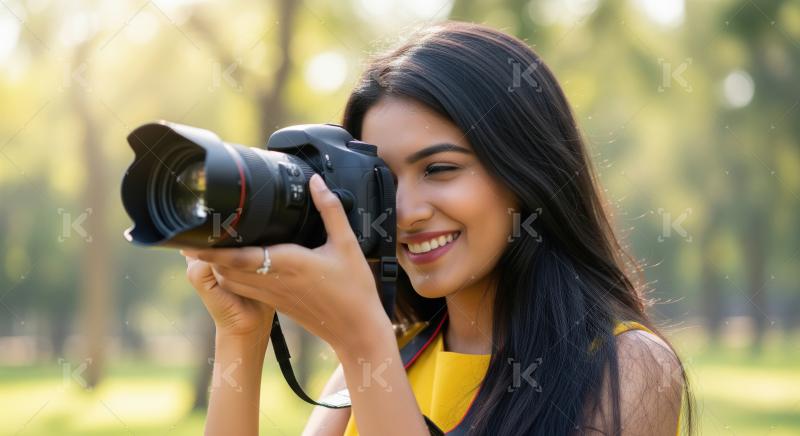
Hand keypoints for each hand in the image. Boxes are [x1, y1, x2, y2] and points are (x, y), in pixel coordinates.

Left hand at [182, 174, 391, 354]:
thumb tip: (314, 182)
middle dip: (208, 253)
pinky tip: (235, 263)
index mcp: (288, 264)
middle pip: (227, 268)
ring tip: (207, 245)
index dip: (214, 247)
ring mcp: (273, 295)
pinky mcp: (276, 303)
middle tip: (192, 234)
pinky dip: (233, 275)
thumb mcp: (347, 244)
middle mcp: (274, 281)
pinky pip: (245, 288)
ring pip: (232, 280)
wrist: (357, 330)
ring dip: (218, 265)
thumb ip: (329, 209)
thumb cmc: (354, 290)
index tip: (197, 235)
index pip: (239, 256)